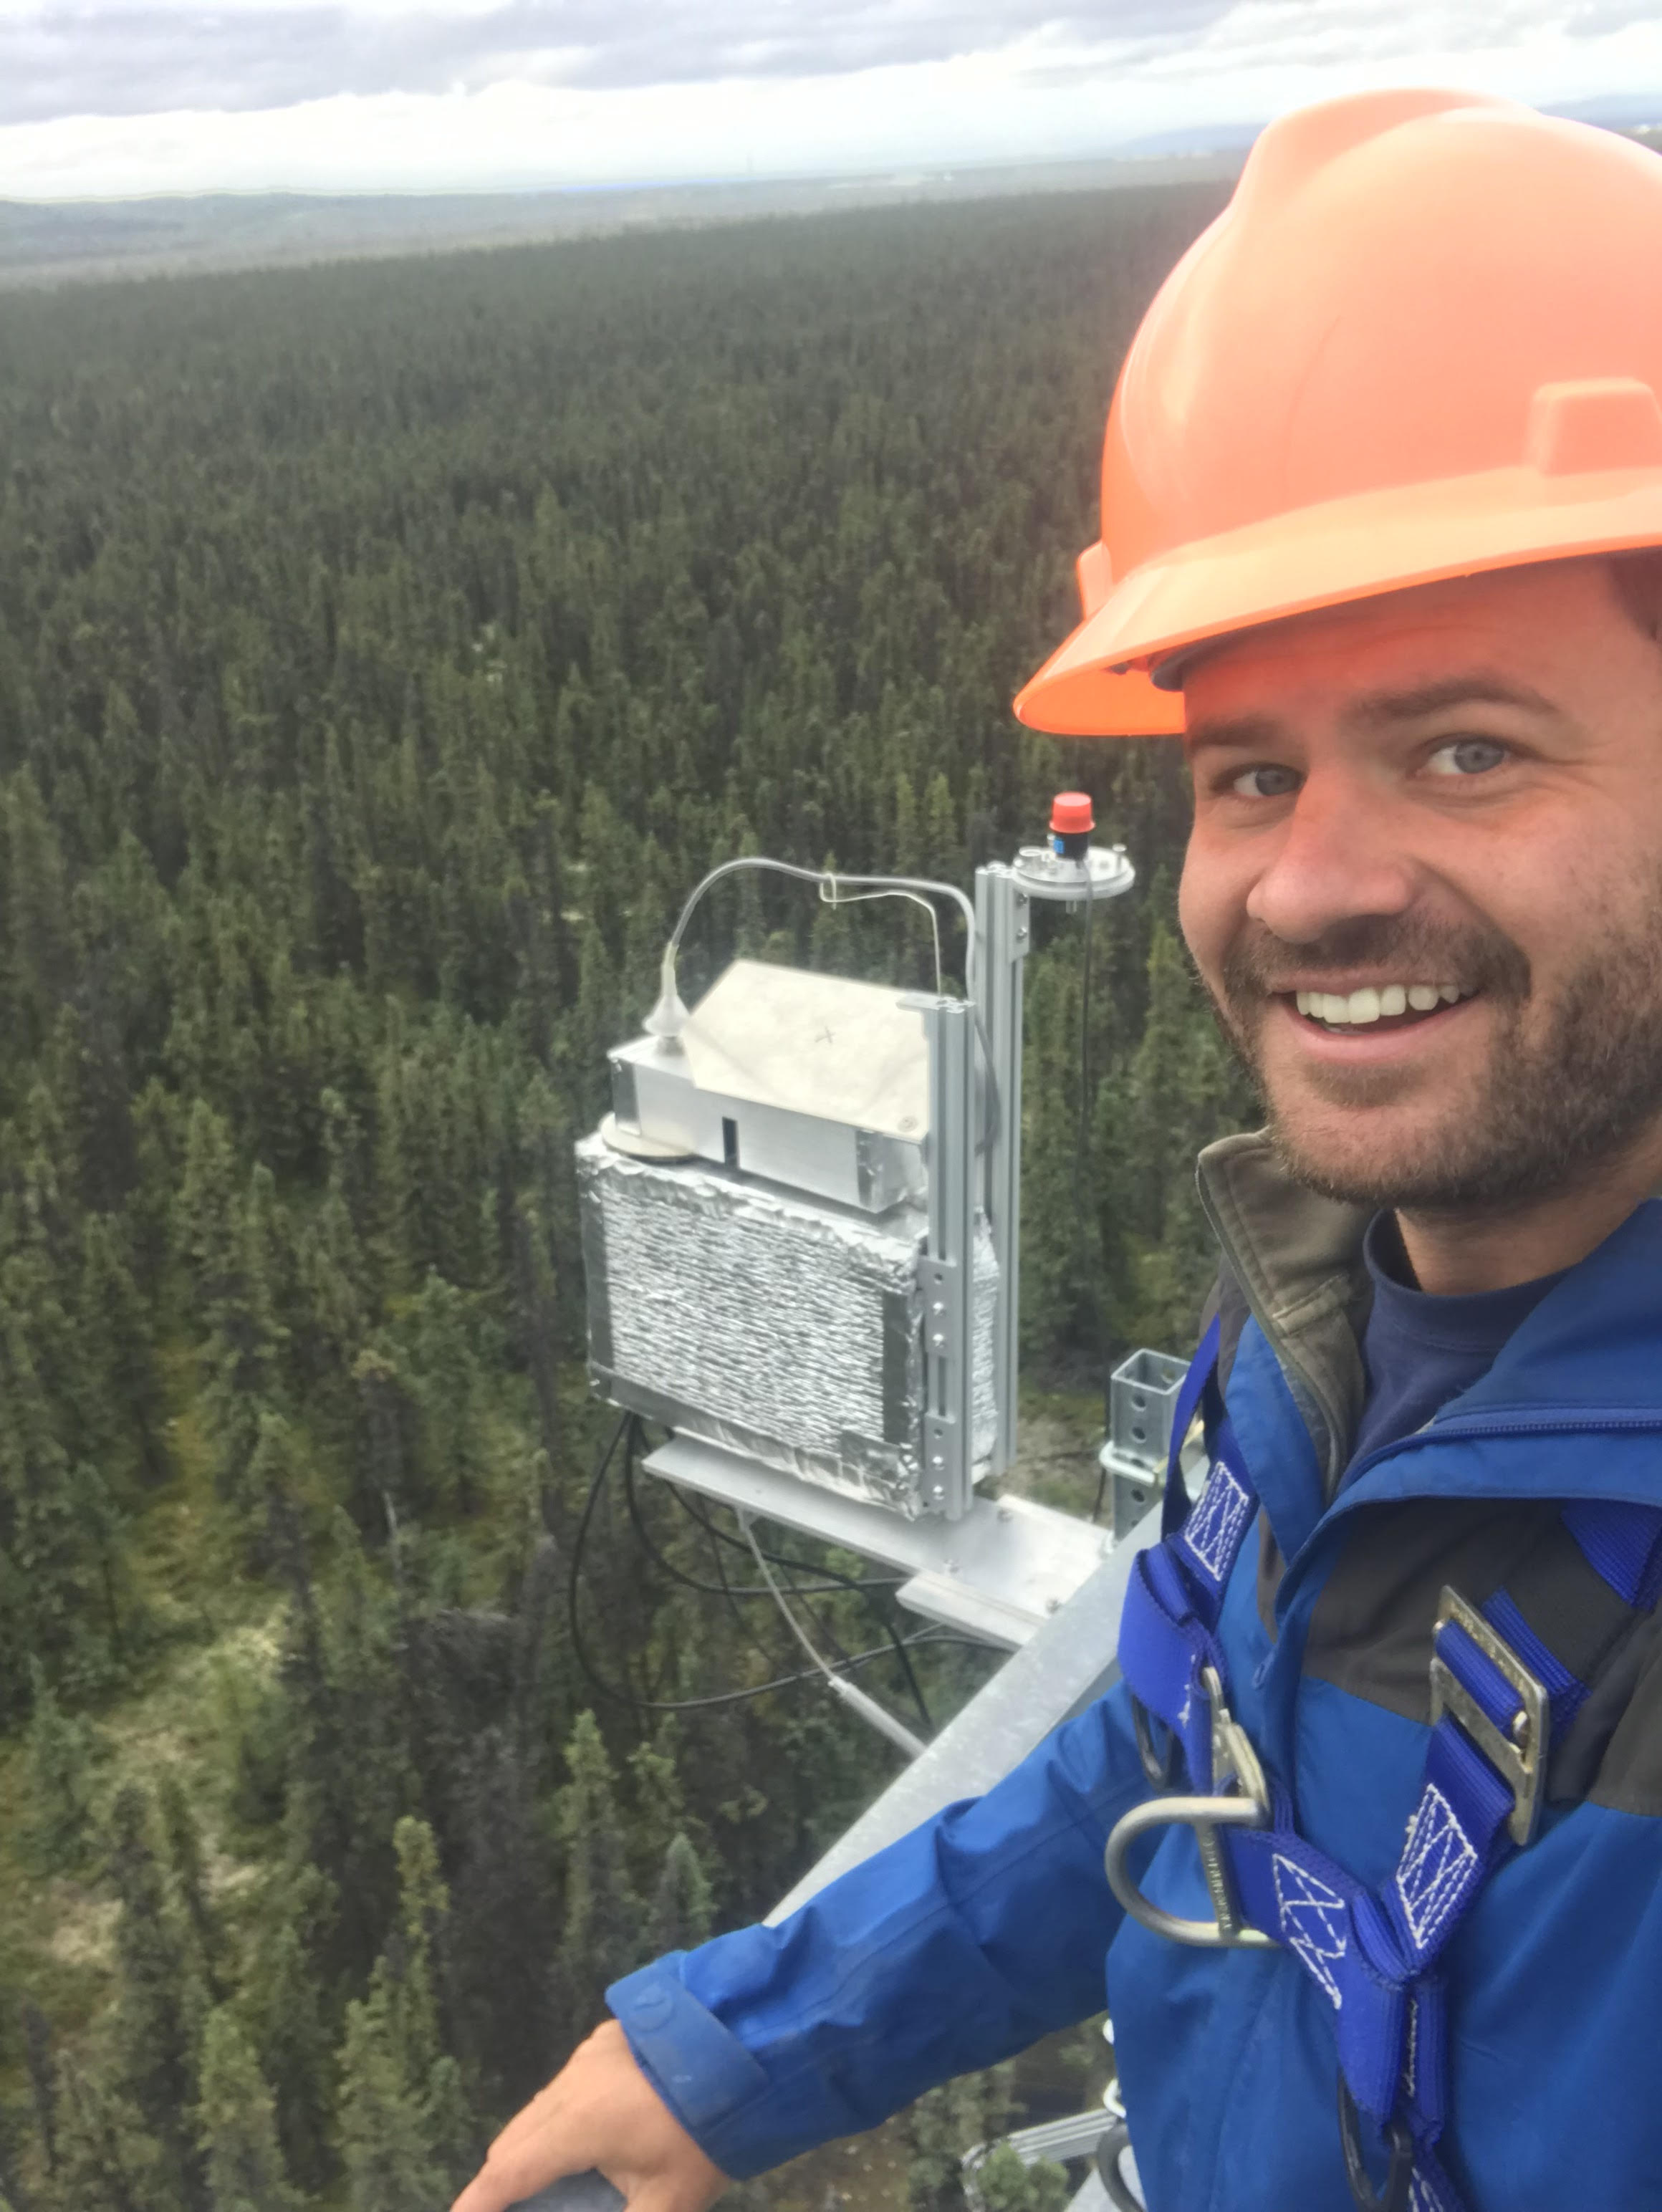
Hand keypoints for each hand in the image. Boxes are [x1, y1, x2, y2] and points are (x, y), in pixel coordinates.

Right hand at [449, 2020, 731, 2211]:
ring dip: (536, 2145)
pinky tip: (589, 2136)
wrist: (745, 2046)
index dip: (480, 2202)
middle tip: (509, 2208)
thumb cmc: (703, 2132)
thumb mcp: (667, 2201)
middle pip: (517, 2139)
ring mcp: (588, 2055)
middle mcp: (570, 2085)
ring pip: (541, 2108)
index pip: (508, 2172)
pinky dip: (561, 2116)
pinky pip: (568, 2084)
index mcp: (574, 2126)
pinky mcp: (609, 2039)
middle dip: (505, 2179)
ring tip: (546, 2182)